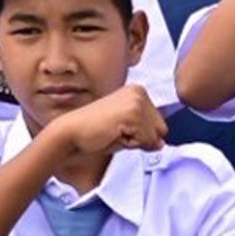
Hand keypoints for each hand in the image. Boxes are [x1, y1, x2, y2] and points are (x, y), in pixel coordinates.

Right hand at [47, 85, 168, 160]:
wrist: (72, 132)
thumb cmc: (95, 130)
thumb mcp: (127, 127)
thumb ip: (146, 130)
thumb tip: (161, 143)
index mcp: (138, 91)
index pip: (160, 124)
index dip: (142, 133)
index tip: (120, 127)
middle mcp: (139, 91)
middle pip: (162, 129)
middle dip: (142, 137)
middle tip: (117, 131)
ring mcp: (136, 102)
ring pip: (156, 137)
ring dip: (136, 142)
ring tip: (115, 132)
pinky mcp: (133, 114)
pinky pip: (147, 142)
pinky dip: (132, 145)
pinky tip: (114, 134)